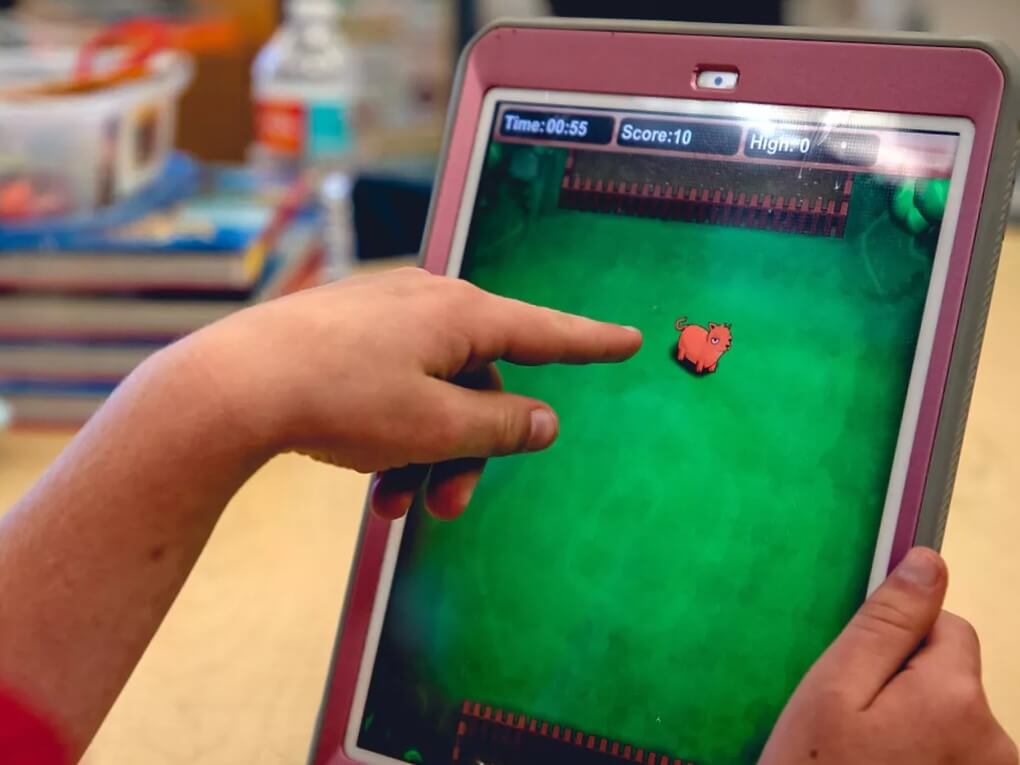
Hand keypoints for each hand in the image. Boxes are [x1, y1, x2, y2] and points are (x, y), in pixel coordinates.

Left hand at [182, 267, 641, 519]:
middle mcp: (426, 304)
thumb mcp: (435, 427)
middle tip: (449, 506)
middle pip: (479, 382)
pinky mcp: (344, 334)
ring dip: (425, 454)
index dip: (590, 342)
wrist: (231, 387)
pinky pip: (391, 386)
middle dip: (470, 450)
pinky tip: (369, 480)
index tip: (629, 340)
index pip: (544, 331)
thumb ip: (501, 426)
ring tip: (396, 508)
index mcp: (460, 315)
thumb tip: (545, 420)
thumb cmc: (342, 400)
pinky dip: (392, 434)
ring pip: (431, 392)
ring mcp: (381, 316)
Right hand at [760, 547, 1016, 764]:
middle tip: (856, 734)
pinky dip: (928, 763)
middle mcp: (996, 741)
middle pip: (957, 680)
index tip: (860, 685)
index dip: (898, 644)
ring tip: (871, 764)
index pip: (948, 627)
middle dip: (911, 692)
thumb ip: (886, 625)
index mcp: (956, 696)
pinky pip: (958, 758)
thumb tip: (928, 561)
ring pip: (957, 725)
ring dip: (921, 735)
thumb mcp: (833, 691)